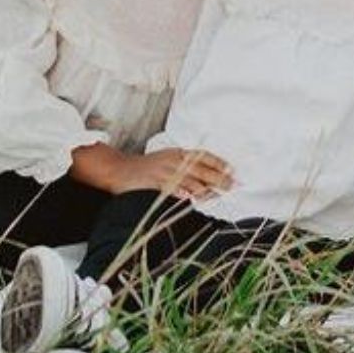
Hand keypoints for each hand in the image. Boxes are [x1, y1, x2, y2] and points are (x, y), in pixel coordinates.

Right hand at [85, 146, 233, 200]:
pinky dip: (185, 194)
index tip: (231, 169)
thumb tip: (207, 179)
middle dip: (219, 178)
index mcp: (178, 153)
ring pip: (191, 181)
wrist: (120, 169)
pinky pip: (174, 190)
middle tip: (232, 185)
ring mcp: (165, 172)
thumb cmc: (146, 167)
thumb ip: (185, 167)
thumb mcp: (167, 160)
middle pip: (202, 170)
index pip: (203, 156)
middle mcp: (174, 161)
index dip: (219, 162)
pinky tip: (194, 199)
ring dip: (206, 189)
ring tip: (218, 195)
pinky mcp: (156, 183)